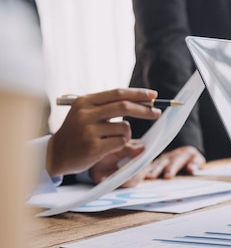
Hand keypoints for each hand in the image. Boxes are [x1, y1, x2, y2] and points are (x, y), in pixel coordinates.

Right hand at [47, 88, 161, 176]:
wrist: (56, 154)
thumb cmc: (77, 132)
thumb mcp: (87, 113)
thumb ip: (110, 106)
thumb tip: (145, 103)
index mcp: (85, 101)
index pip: (118, 93)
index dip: (138, 94)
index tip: (154, 95)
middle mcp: (86, 114)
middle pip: (124, 107)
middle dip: (145, 110)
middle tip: (157, 113)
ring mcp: (89, 131)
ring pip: (125, 127)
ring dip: (127, 134)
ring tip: (113, 139)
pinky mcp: (93, 147)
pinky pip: (121, 142)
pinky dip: (121, 144)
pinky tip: (107, 147)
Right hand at [144, 146, 205, 178]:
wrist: (186, 151)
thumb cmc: (192, 158)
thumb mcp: (198, 159)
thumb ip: (195, 164)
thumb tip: (191, 169)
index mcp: (182, 155)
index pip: (176, 162)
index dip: (171, 169)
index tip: (167, 176)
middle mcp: (170, 156)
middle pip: (163, 163)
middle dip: (157, 170)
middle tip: (151, 177)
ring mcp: (163, 159)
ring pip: (155, 164)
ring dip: (149, 170)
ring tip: (144, 177)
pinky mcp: (157, 162)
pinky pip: (150, 165)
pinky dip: (144, 169)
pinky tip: (139, 175)